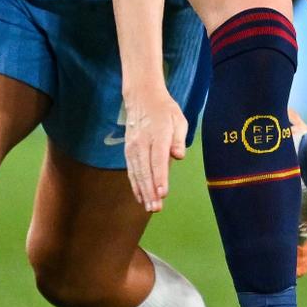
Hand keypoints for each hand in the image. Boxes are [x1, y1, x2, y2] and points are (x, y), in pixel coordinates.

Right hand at [123, 86, 190, 211]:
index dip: (160, 177)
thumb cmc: (165, 110)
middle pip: (146, 170)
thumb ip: (179, 139)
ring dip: (143, 192)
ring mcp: (132, 147)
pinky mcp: (128, 151)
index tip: (163, 194)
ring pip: (137, 173)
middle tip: (156, 208)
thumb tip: (179, 155)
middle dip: (151, 191)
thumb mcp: (179, 119)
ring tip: (150, 207)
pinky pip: (131, 171)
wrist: (142, 98)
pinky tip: (140, 197)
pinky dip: (135, 185)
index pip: (158, 159)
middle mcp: (142, 142)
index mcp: (157, 134)